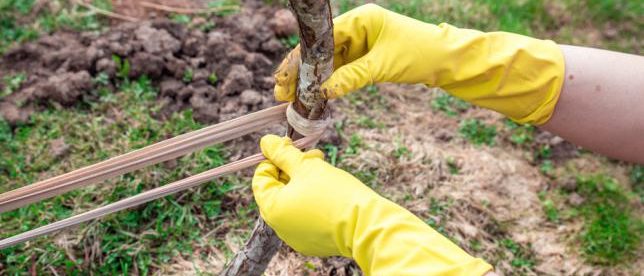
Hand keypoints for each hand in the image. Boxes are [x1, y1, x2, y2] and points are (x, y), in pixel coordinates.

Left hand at [252, 135, 491, 274]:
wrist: (367, 225)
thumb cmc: (335, 193)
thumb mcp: (306, 166)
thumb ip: (282, 153)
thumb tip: (265, 142)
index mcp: (272, 209)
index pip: (261, 178)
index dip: (274, 159)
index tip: (293, 149)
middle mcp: (279, 227)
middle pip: (278, 189)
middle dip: (294, 169)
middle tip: (313, 156)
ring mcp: (296, 237)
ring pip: (293, 201)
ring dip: (305, 182)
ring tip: (325, 170)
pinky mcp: (313, 241)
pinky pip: (306, 215)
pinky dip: (314, 201)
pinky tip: (331, 191)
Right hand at [274, 4, 563, 124]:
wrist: (447, 60)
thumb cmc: (420, 54)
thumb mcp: (383, 67)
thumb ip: (351, 78)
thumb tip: (322, 92)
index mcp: (360, 19)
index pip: (321, 38)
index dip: (300, 60)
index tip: (284, 79)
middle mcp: (357, 28)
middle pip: (320, 51)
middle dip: (301, 73)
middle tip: (282, 94)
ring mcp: (361, 42)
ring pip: (328, 62)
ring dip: (313, 81)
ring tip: (293, 100)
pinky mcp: (366, 57)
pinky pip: (341, 70)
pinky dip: (329, 83)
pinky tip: (315, 96)